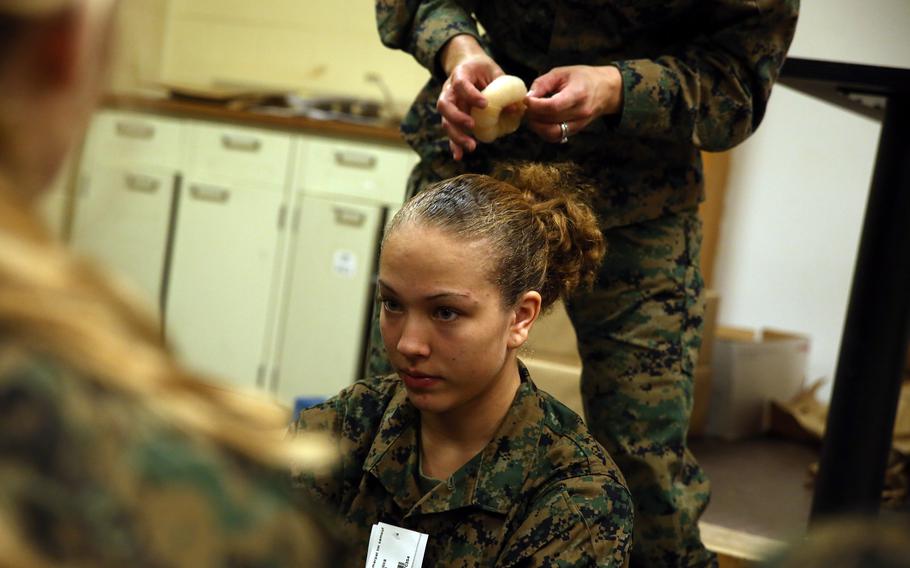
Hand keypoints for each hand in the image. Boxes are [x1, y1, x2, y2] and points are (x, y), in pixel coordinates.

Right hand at [437, 35, 503, 159]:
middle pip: (445, 105)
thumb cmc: (483, 69)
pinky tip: (459, 156)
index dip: (470, 95)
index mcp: (460, 74)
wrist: (468, 66)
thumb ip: (503, 89)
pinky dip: (454, 144)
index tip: (484, 104)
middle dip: (458, 118)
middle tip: (472, 126)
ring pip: (445, 121)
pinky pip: (450, 131)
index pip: (461, 84)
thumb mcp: (495, 73)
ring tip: (471, 146)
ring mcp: (448, 104)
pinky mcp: (450, 116)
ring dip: (456, 136)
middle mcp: (449, 90)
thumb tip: (515, 109)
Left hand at [524, 65, 622, 143]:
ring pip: (552, 133)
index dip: (536, 105)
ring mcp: (579, 124)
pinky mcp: (576, 131)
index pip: (554, 106)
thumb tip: (527, 97)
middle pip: (550, 120)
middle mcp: (580, 112)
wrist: (606, 90)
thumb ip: (543, 83)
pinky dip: (544, 132)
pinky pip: (556, 137)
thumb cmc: (583, 78)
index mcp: (578, 94)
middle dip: (533, 115)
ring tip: (532, 115)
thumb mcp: (562, 72)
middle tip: (527, 106)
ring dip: (537, 126)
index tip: (527, 100)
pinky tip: (540, 122)